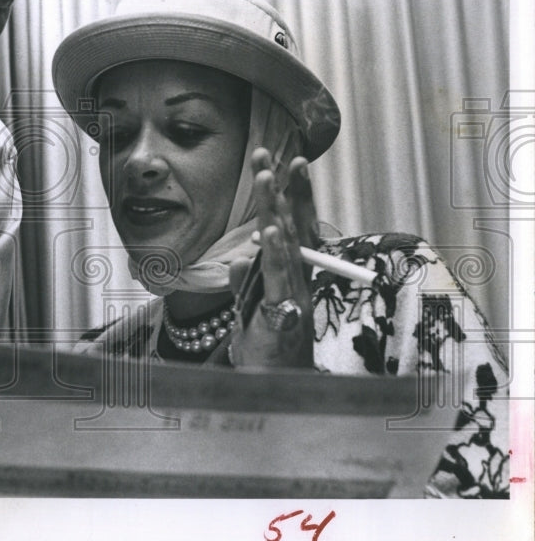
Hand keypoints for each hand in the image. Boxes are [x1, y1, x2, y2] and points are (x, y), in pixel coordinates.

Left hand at [228, 149, 317, 368]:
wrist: (278, 387)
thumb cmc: (269, 347)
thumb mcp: (254, 306)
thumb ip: (251, 279)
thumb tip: (240, 257)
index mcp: (295, 272)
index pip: (295, 225)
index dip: (292, 193)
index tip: (286, 160)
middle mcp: (300, 277)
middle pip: (295, 225)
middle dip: (287, 188)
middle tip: (280, 153)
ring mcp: (294, 292)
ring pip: (286, 243)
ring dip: (277, 208)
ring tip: (268, 177)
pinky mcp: (283, 311)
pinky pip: (279, 277)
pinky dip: (275, 252)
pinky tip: (270, 230)